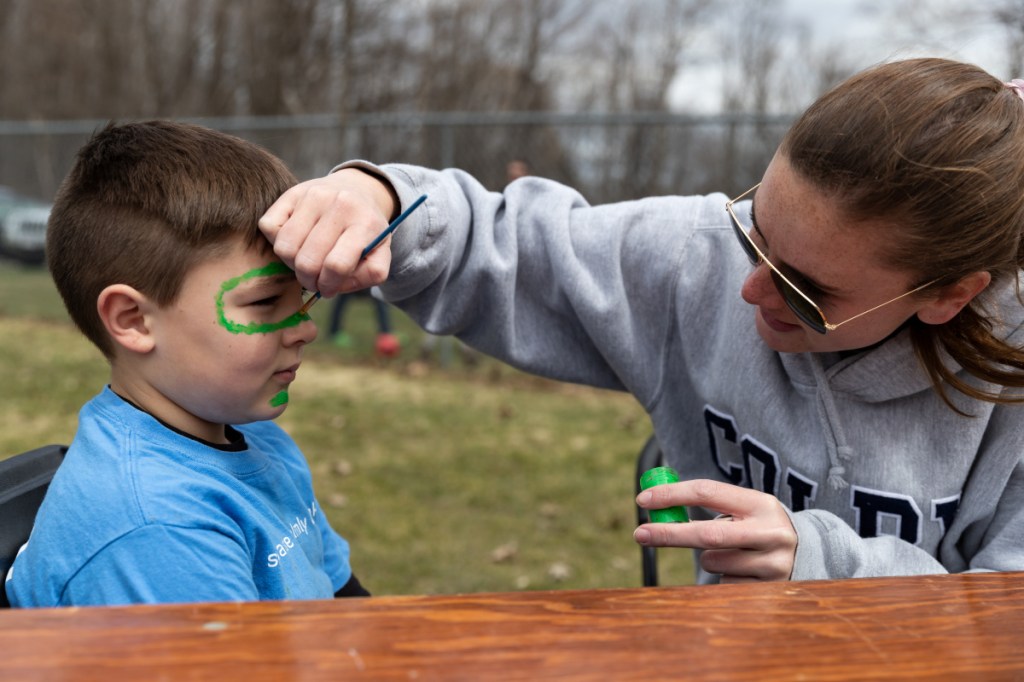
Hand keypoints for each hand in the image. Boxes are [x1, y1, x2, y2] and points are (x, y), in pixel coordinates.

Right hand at [259, 168, 397, 295]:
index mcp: (366, 223)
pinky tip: (296, 240)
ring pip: (285, 247)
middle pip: (307, 261)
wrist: (356, 189)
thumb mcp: (381, 253)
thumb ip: (370, 274)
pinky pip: (269, 227)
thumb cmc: (365, 229)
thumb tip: (339, 284)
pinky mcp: (291, 192)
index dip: (328, 285)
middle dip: (309, 280)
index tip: (328, 289)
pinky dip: (276, 240)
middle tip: (315, 279)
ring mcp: (313, 195)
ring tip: (306, 260)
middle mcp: (340, 204)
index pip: (337, 265)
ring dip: (292, 263)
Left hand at [634, 478, 796, 582]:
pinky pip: (724, 583)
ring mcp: (772, 563)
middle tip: (640, 533)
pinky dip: (723, 576)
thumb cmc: (756, 525)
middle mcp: (770, 532)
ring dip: (707, 559)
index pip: (707, 492)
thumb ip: (707, 506)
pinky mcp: (768, 589)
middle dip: (669, 534)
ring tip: (728, 553)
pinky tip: (743, 571)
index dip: (672, 495)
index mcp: (759, 503)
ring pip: (713, 562)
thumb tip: (654, 506)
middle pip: (707, 534)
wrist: (806, 554)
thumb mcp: (742, 509)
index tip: (643, 500)